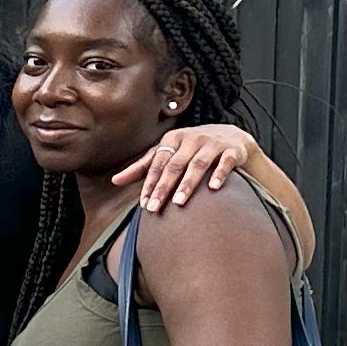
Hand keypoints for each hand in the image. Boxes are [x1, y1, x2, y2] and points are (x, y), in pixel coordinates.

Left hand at [118, 123, 257, 213]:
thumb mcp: (168, 154)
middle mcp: (192, 139)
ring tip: (179, 202)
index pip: (158, 164)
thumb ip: (143, 167)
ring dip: (187, 183)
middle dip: (163, 187)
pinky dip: (219, 174)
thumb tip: (114, 181)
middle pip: (175, 165)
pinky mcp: (233, 150)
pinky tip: (212, 188)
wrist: (232, 138)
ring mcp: (213, 143)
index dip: (150, 184)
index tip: (144, 204)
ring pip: (198, 164)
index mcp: (173, 139)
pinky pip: (226, 162)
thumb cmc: (192, 149)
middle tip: (154, 208)